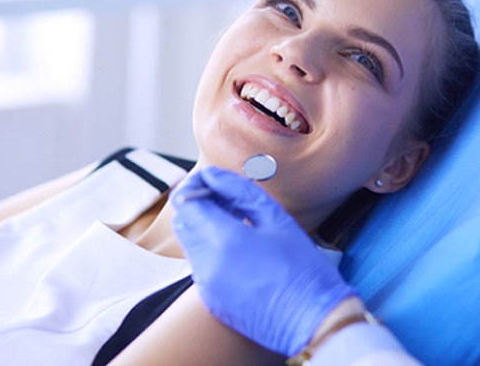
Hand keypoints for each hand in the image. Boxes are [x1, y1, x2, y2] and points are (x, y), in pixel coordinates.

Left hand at [171, 166, 356, 355]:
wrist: (314, 321)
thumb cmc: (302, 267)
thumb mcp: (275, 218)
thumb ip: (238, 191)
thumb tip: (213, 175)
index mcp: (224, 239)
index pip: (186, 201)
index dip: (194, 185)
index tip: (211, 181)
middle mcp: (206, 264)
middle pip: (183, 221)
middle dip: (197, 204)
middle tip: (226, 199)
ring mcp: (206, 285)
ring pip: (190, 242)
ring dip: (204, 225)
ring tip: (236, 221)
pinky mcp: (210, 299)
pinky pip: (199, 264)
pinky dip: (210, 248)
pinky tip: (239, 247)